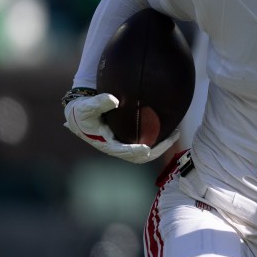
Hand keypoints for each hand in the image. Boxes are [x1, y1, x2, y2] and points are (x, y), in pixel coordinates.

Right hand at [62, 90, 178, 163]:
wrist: (80, 114)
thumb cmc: (83, 111)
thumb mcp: (87, 107)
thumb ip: (99, 103)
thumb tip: (114, 100)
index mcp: (107, 144)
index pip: (123, 151)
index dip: (135, 151)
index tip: (147, 149)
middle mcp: (118, 147)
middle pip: (141, 156)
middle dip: (158, 149)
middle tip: (174, 137)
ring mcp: (125, 145)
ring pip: (146, 150)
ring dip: (161, 144)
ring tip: (176, 133)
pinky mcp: (129, 139)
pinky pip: (146, 141)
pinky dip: (157, 137)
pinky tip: (168, 126)